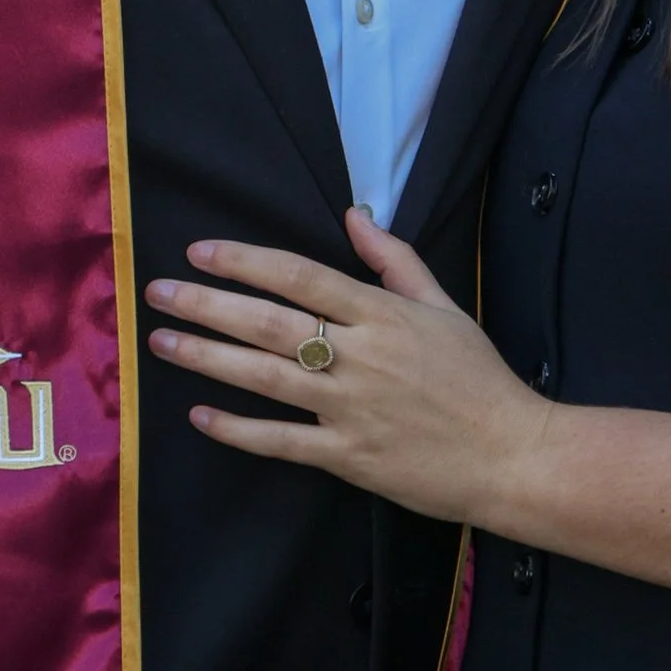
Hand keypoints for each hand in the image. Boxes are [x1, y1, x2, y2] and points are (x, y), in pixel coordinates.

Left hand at [147, 208, 553, 530]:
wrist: (512, 455)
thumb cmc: (478, 378)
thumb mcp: (444, 306)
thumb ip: (394, 259)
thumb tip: (353, 213)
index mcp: (383, 314)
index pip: (301, 276)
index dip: (246, 260)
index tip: (200, 251)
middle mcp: (361, 357)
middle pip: (270, 323)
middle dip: (208, 305)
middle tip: (158, 292)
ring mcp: (352, 409)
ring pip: (265, 378)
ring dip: (208, 358)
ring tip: (161, 343)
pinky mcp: (349, 457)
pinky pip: (282, 441)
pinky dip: (238, 429)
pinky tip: (200, 415)